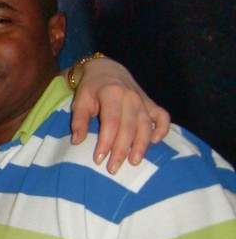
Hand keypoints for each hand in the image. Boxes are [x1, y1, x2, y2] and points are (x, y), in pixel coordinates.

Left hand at [69, 57, 170, 173]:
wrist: (107, 70)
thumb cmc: (91, 88)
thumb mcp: (80, 100)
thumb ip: (78, 120)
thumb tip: (77, 142)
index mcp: (112, 93)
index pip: (111, 122)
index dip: (105, 142)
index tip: (99, 159)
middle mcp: (130, 97)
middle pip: (129, 127)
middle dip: (121, 150)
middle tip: (113, 168)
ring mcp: (143, 100)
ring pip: (146, 126)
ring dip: (141, 146)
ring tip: (133, 162)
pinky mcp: (151, 103)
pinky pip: (162, 117)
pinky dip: (162, 129)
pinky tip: (155, 142)